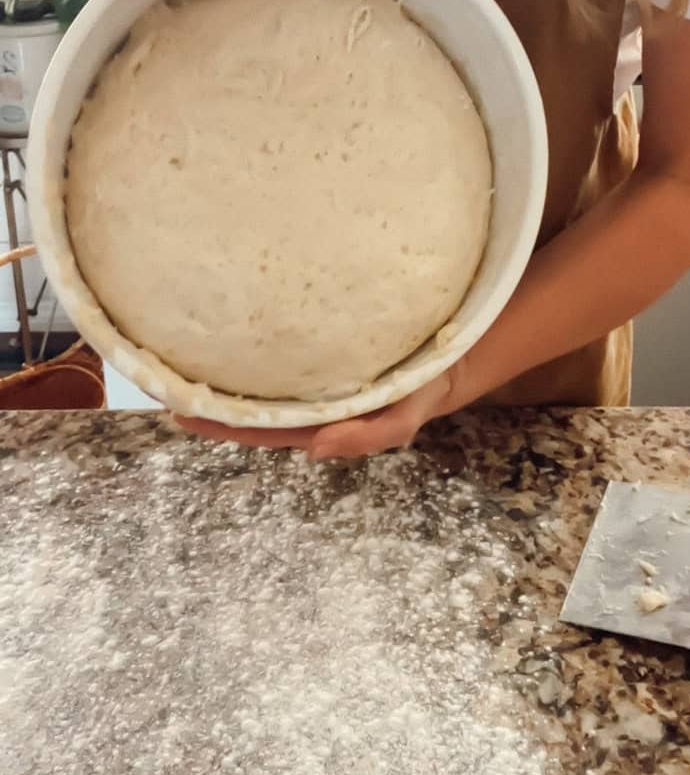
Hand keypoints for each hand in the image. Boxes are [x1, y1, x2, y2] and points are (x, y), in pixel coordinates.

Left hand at [175, 361, 472, 459]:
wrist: (445, 353)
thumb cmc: (418, 390)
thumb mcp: (402, 418)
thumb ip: (366, 436)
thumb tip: (314, 451)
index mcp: (316, 418)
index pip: (258, 427)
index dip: (219, 425)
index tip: (181, 414)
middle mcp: (303, 396)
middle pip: (245, 402)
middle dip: (204, 396)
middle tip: (160, 380)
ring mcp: (307, 371)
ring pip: (255, 377)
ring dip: (218, 370)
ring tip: (176, 352)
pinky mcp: (317, 342)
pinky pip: (276, 347)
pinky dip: (249, 342)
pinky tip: (226, 323)